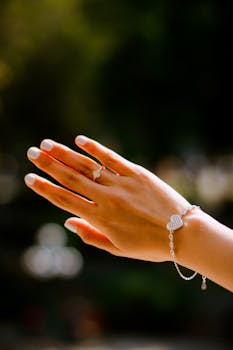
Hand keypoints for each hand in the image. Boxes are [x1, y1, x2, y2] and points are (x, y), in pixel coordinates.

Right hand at [25, 135, 189, 262]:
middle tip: (32, 153)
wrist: (183, 233)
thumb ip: (90, 235)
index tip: (30, 178)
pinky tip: (80, 139)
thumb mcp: (118, 249)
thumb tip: (68, 221)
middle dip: (49, 165)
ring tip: (47, 145)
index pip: (65, 201)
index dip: (45, 189)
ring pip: (87, 167)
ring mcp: (121, 184)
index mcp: (100, 219)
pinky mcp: (137, 174)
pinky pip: (112, 159)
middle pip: (71, 179)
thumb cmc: (150, 245)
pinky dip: (95, 148)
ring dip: (65, 155)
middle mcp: (107, 199)